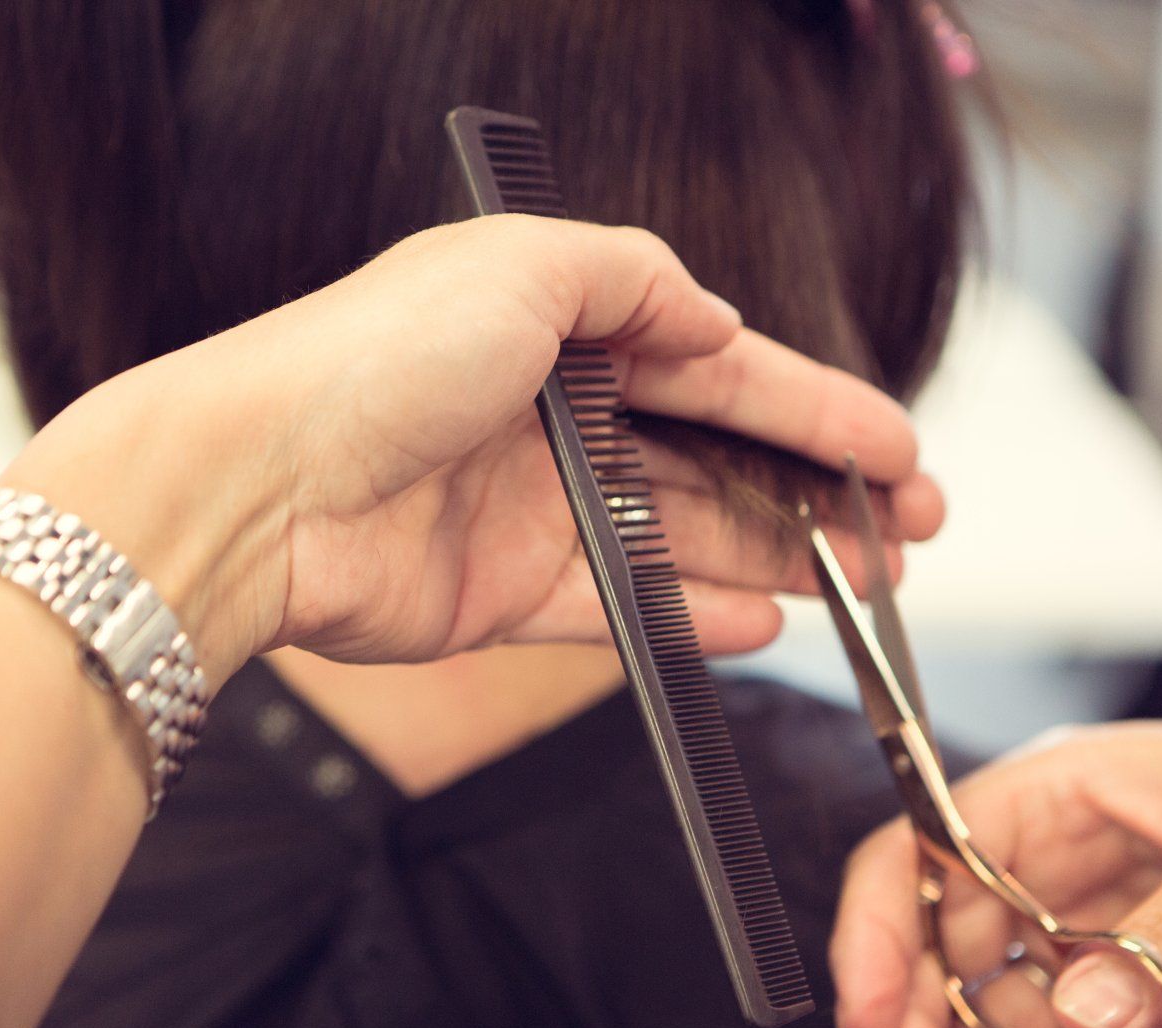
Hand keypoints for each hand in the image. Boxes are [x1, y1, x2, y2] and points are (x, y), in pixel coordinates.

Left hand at [6, 215, 943, 680]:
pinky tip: (761, 627)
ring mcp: (527, 511)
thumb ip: (633, 279)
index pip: (716, 367)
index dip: (813, 408)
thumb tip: (713, 318)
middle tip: (910, 531)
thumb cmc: (373, 361)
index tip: (898, 451)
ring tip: (862, 583)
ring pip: (678, 540)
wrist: (251, 486)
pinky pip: (615, 610)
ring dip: (773, 558)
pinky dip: (688, 619)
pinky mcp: (496, 596)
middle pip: (711, 459)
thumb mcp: (522, 265)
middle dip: (814, 492)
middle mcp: (547, 418)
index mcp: (556, 328)